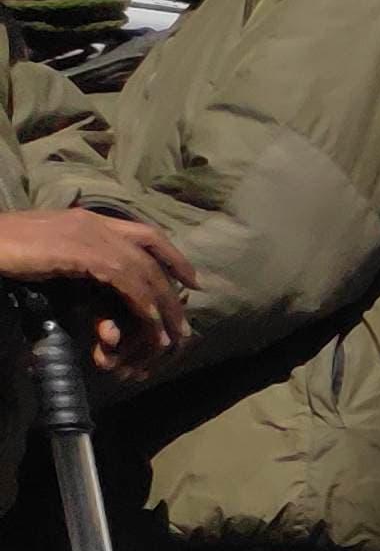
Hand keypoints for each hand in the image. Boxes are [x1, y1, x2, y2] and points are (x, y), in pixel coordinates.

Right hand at [0, 207, 193, 373]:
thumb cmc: (8, 247)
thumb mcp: (51, 249)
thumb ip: (78, 257)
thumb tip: (95, 276)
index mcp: (90, 219)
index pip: (145, 233)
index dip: (173, 256)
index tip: (190, 280)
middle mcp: (96, 223)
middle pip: (152, 254)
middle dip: (174, 286)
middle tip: (188, 315)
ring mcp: (91, 236)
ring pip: (143, 271)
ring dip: (162, 304)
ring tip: (174, 331)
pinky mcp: (83, 254)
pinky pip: (125, 281)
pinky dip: (142, 303)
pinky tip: (151, 323)